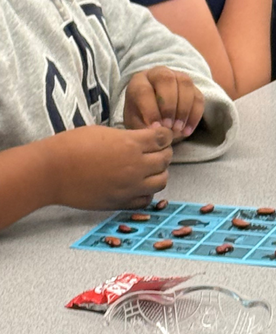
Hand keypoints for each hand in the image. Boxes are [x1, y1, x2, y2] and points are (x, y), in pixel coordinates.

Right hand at [45, 124, 174, 209]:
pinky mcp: (121, 202)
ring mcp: (130, 186)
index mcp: (131, 144)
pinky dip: (147, 192)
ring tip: (149, 169)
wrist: (51, 171)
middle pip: (166, 159)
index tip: (161, 136)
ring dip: (159, 173)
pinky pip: (146, 199)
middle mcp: (135, 166)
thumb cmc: (71, 146)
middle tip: (156, 151)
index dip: (165, 136)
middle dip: (163, 153)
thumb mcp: (104, 132)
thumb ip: (127, 138)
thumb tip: (141, 141)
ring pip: (162, 181)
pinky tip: (139, 186)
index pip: (164, 138)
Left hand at [123, 67, 204, 137]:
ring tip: (178, 129)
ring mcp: (177, 77)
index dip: (150, 109)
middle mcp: (158, 73)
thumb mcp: (137, 125)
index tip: (155, 128)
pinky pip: (198, 97)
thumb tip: (159, 131)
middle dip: (169, 105)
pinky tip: (187, 131)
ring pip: (185, 84)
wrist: (156, 119)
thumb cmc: (142, 120)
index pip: (144, 89)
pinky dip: (194, 116)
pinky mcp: (193, 87)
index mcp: (139, 81)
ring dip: (183, 109)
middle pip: (166, 79)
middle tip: (169, 126)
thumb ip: (144, 128)